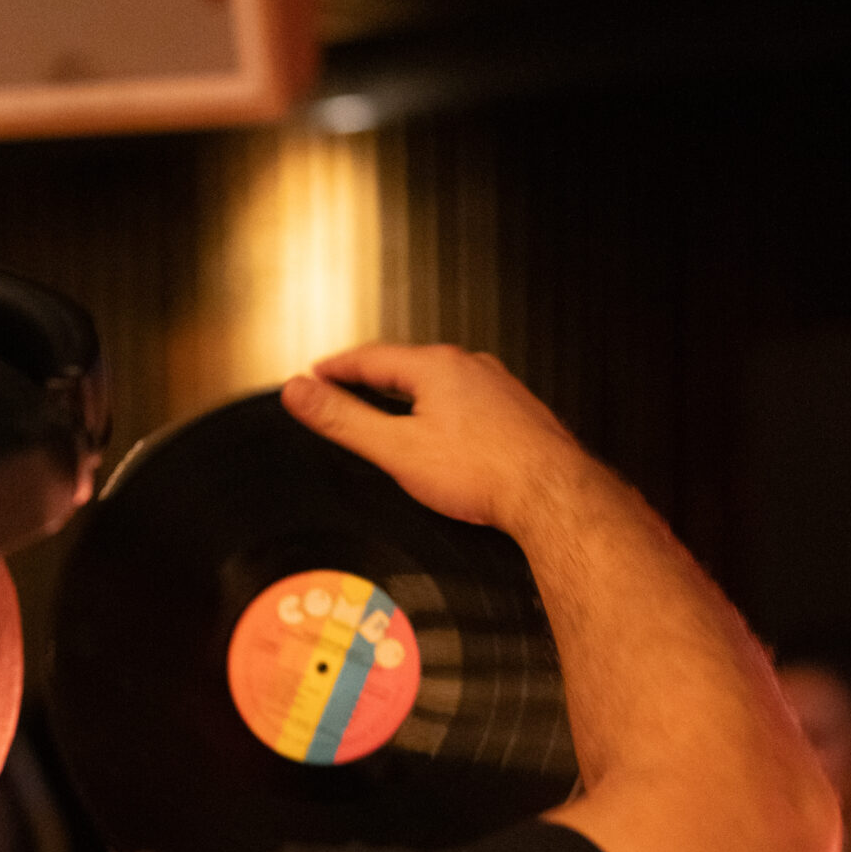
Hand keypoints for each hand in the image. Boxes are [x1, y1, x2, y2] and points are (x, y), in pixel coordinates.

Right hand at [280, 344, 582, 533]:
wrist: (551, 494)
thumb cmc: (485, 473)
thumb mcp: (395, 448)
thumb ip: (343, 419)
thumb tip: (300, 392)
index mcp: (436, 366)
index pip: (370, 357)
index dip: (336, 368)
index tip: (316, 373)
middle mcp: (471, 367)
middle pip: (406, 365)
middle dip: (371, 377)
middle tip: (345, 386)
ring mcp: (498, 387)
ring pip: (441, 382)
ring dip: (409, 392)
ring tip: (388, 406)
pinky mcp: (516, 411)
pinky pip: (467, 400)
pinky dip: (441, 409)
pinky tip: (442, 432)